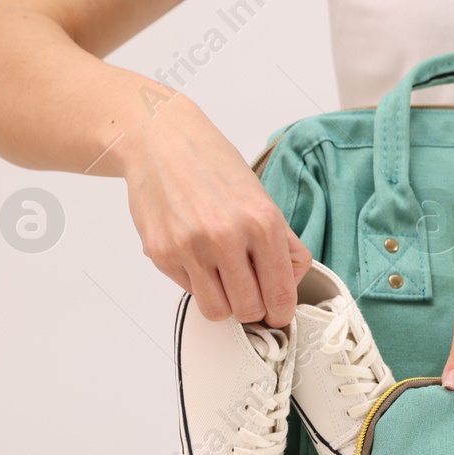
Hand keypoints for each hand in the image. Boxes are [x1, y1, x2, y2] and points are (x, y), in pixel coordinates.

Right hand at [118, 95, 311, 326]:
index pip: (280, 294)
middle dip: (253, 309)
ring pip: (218, 312)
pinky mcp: (161, 253)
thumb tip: (292, 283)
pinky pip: (189, 292)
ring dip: (224, 304)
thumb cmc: (215, 168)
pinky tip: (197, 256)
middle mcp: (227, 236)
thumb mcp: (263, 199)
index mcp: (262, 223)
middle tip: (249, 295)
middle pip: (249, 311)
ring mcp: (190, 247)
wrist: (161, 141)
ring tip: (224, 281)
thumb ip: (285, 244)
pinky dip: (197, 283)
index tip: (278, 314)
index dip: (281, 312)